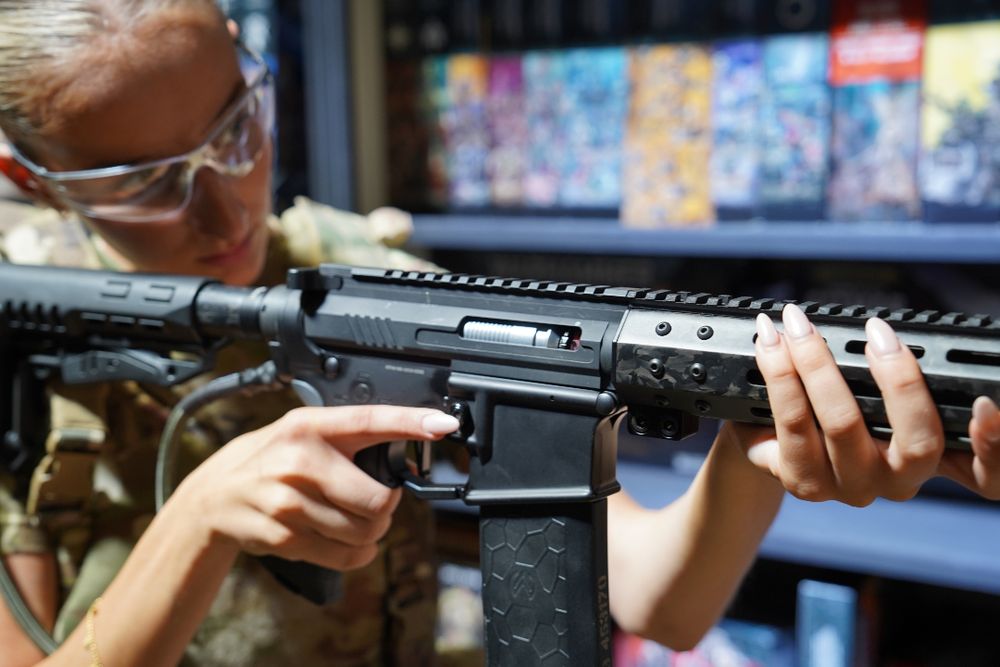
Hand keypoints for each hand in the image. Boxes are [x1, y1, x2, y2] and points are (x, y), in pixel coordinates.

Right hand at [175, 405, 458, 569]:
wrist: (213, 497)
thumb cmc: (272, 460)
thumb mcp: (304, 434)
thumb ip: (348, 441)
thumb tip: (407, 462)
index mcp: (311, 426)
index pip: (369, 420)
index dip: (410, 422)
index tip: (443, 424)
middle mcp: (300, 460)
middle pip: (378, 498)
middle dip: (386, 507)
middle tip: (375, 502)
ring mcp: (289, 501)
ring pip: (365, 531)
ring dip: (370, 532)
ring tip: (351, 519)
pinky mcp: (284, 536)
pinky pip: (345, 556)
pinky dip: (357, 554)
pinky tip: (343, 541)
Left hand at [738, 303, 998, 504]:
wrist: (767, 433)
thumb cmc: (835, 400)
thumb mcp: (877, 388)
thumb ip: (899, 374)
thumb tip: (895, 332)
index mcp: (932, 458)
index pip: (985, 474)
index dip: (994, 448)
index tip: (985, 404)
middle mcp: (897, 481)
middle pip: (916, 443)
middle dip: (898, 378)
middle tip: (876, 332)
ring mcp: (850, 487)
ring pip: (842, 424)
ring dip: (817, 362)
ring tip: (798, 324)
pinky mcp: (803, 482)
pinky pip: (791, 423)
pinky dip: (780, 374)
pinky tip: (771, 344)